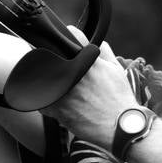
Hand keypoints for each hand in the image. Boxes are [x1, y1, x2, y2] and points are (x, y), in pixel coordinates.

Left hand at [41, 28, 140, 148]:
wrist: (120, 127)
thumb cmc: (120, 100)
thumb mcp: (116, 70)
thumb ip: (105, 52)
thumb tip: (98, 41)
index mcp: (88, 61)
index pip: (72, 35)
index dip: (69, 37)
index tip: (65, 43)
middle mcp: (74, 73)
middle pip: (52, 56)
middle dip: (54, 60)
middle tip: (61, 70)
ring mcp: (64, 91)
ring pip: (43, 78)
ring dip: (48, 81)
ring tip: (57, 88)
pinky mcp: (58, 109)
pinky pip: (42, 100)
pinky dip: (46, 100)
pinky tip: (56, 104)